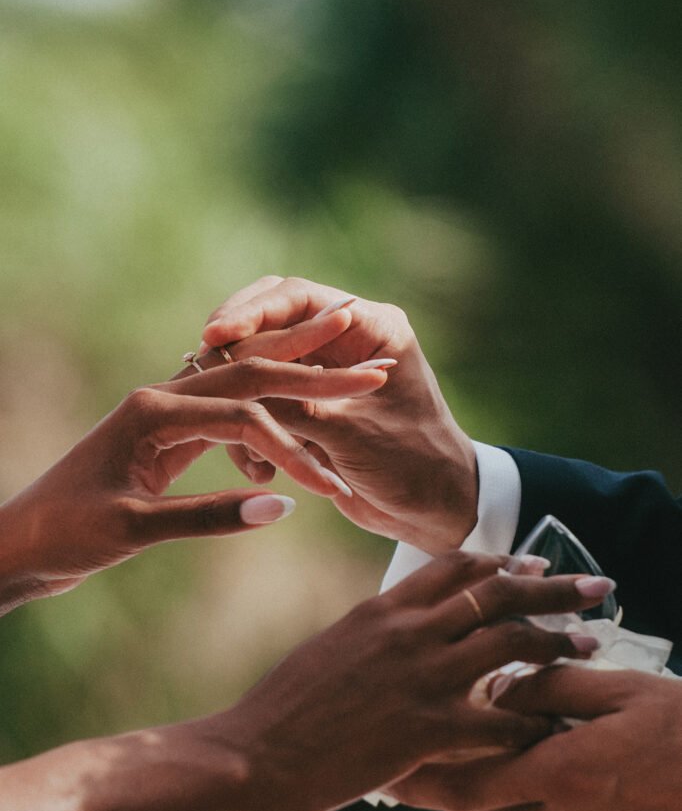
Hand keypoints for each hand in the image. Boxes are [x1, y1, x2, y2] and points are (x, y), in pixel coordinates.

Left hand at [0, 358, 385, 611]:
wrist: (21, 543)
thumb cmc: (66, 536)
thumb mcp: (133, 529)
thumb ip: (208, 515)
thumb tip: (282, 506)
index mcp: (154, 411)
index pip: (245, 417)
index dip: (295, 450)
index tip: (334, 487)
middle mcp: (162, 399)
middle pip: (253, 376)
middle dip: (314, 370)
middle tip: (373, 367)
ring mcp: (166, 414)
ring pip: (245, 389)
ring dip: (298, 380)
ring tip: (350, 367)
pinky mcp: (169, 435)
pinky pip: (230, 416)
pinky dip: (271, 414)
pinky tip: (301, 407)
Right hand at [199, 276, 477, 553]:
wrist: (434, 511)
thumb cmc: (412, 467)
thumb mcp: (350, 435)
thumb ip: (296, 407)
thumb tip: (233, 387)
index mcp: (371, 329)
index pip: (298, 299)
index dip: (252, 313)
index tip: (215, 335)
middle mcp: (346, 342)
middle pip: (272, 320)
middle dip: (233, 349)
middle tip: (196, 367)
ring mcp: (326, 374)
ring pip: (262, 364)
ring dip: (244, 400)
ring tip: (247, 452)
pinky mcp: (311, 408)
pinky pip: (267, 403)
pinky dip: (256, 433)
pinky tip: (259, 471)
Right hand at [219, 555, 607, 810]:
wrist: (254, 753)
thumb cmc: (284, 709)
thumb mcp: (332, 648)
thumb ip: (375, 632)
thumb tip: (401, 631)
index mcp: (382, 608)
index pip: (457, 567)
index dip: (503, 563)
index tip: (531, 566)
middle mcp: (407, 631)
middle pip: (497, 593)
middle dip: (553, 586)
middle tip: (592, 586)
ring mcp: (420, 676)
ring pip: (510, 642)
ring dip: (557, 642)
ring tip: (588, 645)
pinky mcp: (427, 728)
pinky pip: (501, 719)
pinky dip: (532, 721)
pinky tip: (549, 726)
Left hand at [390, 665, 681, 810]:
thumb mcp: (625, 688)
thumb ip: (554, 687)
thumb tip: (502, 690)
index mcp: (561, 772)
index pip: (467, 782)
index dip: (421, 780)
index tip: (389, 772)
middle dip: (450, 799)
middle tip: (424, 779)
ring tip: (493, 782)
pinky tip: (565, 802)